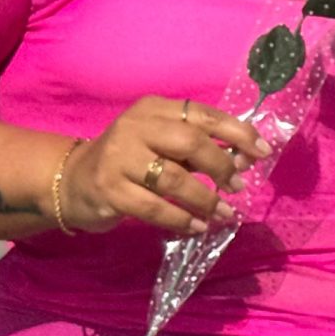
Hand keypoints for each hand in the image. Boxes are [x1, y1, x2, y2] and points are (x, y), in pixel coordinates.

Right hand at [64, 96, 267, 237]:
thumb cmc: (129, 160)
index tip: (261, 151)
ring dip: (205, 199)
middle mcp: (135, 127)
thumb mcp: (160, 142)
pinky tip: (197, 227)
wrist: (73, 181)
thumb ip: (197, 146)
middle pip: (190, 142)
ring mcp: (119, 158)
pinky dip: (181, 219)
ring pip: (173, 178)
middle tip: (237, 186)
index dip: (236, 132)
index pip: (202, 114)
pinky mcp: (108, 189)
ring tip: (224, 213)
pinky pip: (154, 207)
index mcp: (153, 108)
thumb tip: (246, 158)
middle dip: (221, 165)